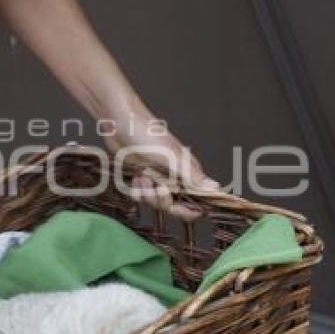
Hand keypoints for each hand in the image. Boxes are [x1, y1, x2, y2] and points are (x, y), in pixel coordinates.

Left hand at [102, 111, 219, 221]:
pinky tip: (134, 177)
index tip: (177, 207)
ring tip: (142, 177)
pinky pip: (139, 196)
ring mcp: (156, 179)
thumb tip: (216, 188)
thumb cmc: (147, 133)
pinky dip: (135, 190)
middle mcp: (174, 178)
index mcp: (187, 172)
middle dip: (163, 201)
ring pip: (155, 202)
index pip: (197, 202)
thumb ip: (192, 176)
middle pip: (174, 206)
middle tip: (156, 189)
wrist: (119, 123)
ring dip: (146, 194)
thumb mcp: (172, 156)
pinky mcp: (140, 179)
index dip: (189, 209)